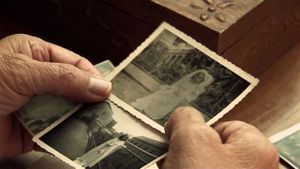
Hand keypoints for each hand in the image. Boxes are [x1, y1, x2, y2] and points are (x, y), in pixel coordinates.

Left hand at [0, 34, 111, 156]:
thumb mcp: (24, 71)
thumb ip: (65, 78)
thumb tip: (101, 86)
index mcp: (37, 55)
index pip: (74, 63)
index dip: (92, 76)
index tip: (106, 91)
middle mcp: (40, 80)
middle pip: (76, 87)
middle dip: (89, 98)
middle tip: (105, 109)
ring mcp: (38, 105)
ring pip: (70, 110)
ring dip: (81, 117)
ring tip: (96, 123)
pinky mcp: (35, 129)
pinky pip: (59, 131)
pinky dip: (69, 135)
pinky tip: (78, 136)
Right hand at [161, 107, 278, 168]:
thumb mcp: (191, 140)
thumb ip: (186, 118)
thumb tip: (181, 116)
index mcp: (256, 148)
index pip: (222, 125)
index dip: (199, 133)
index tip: (184, 142)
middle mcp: (253, 166)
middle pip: (212, 146)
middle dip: (190, 152)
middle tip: (177, 161)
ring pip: (204, 164)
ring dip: (186, 164)